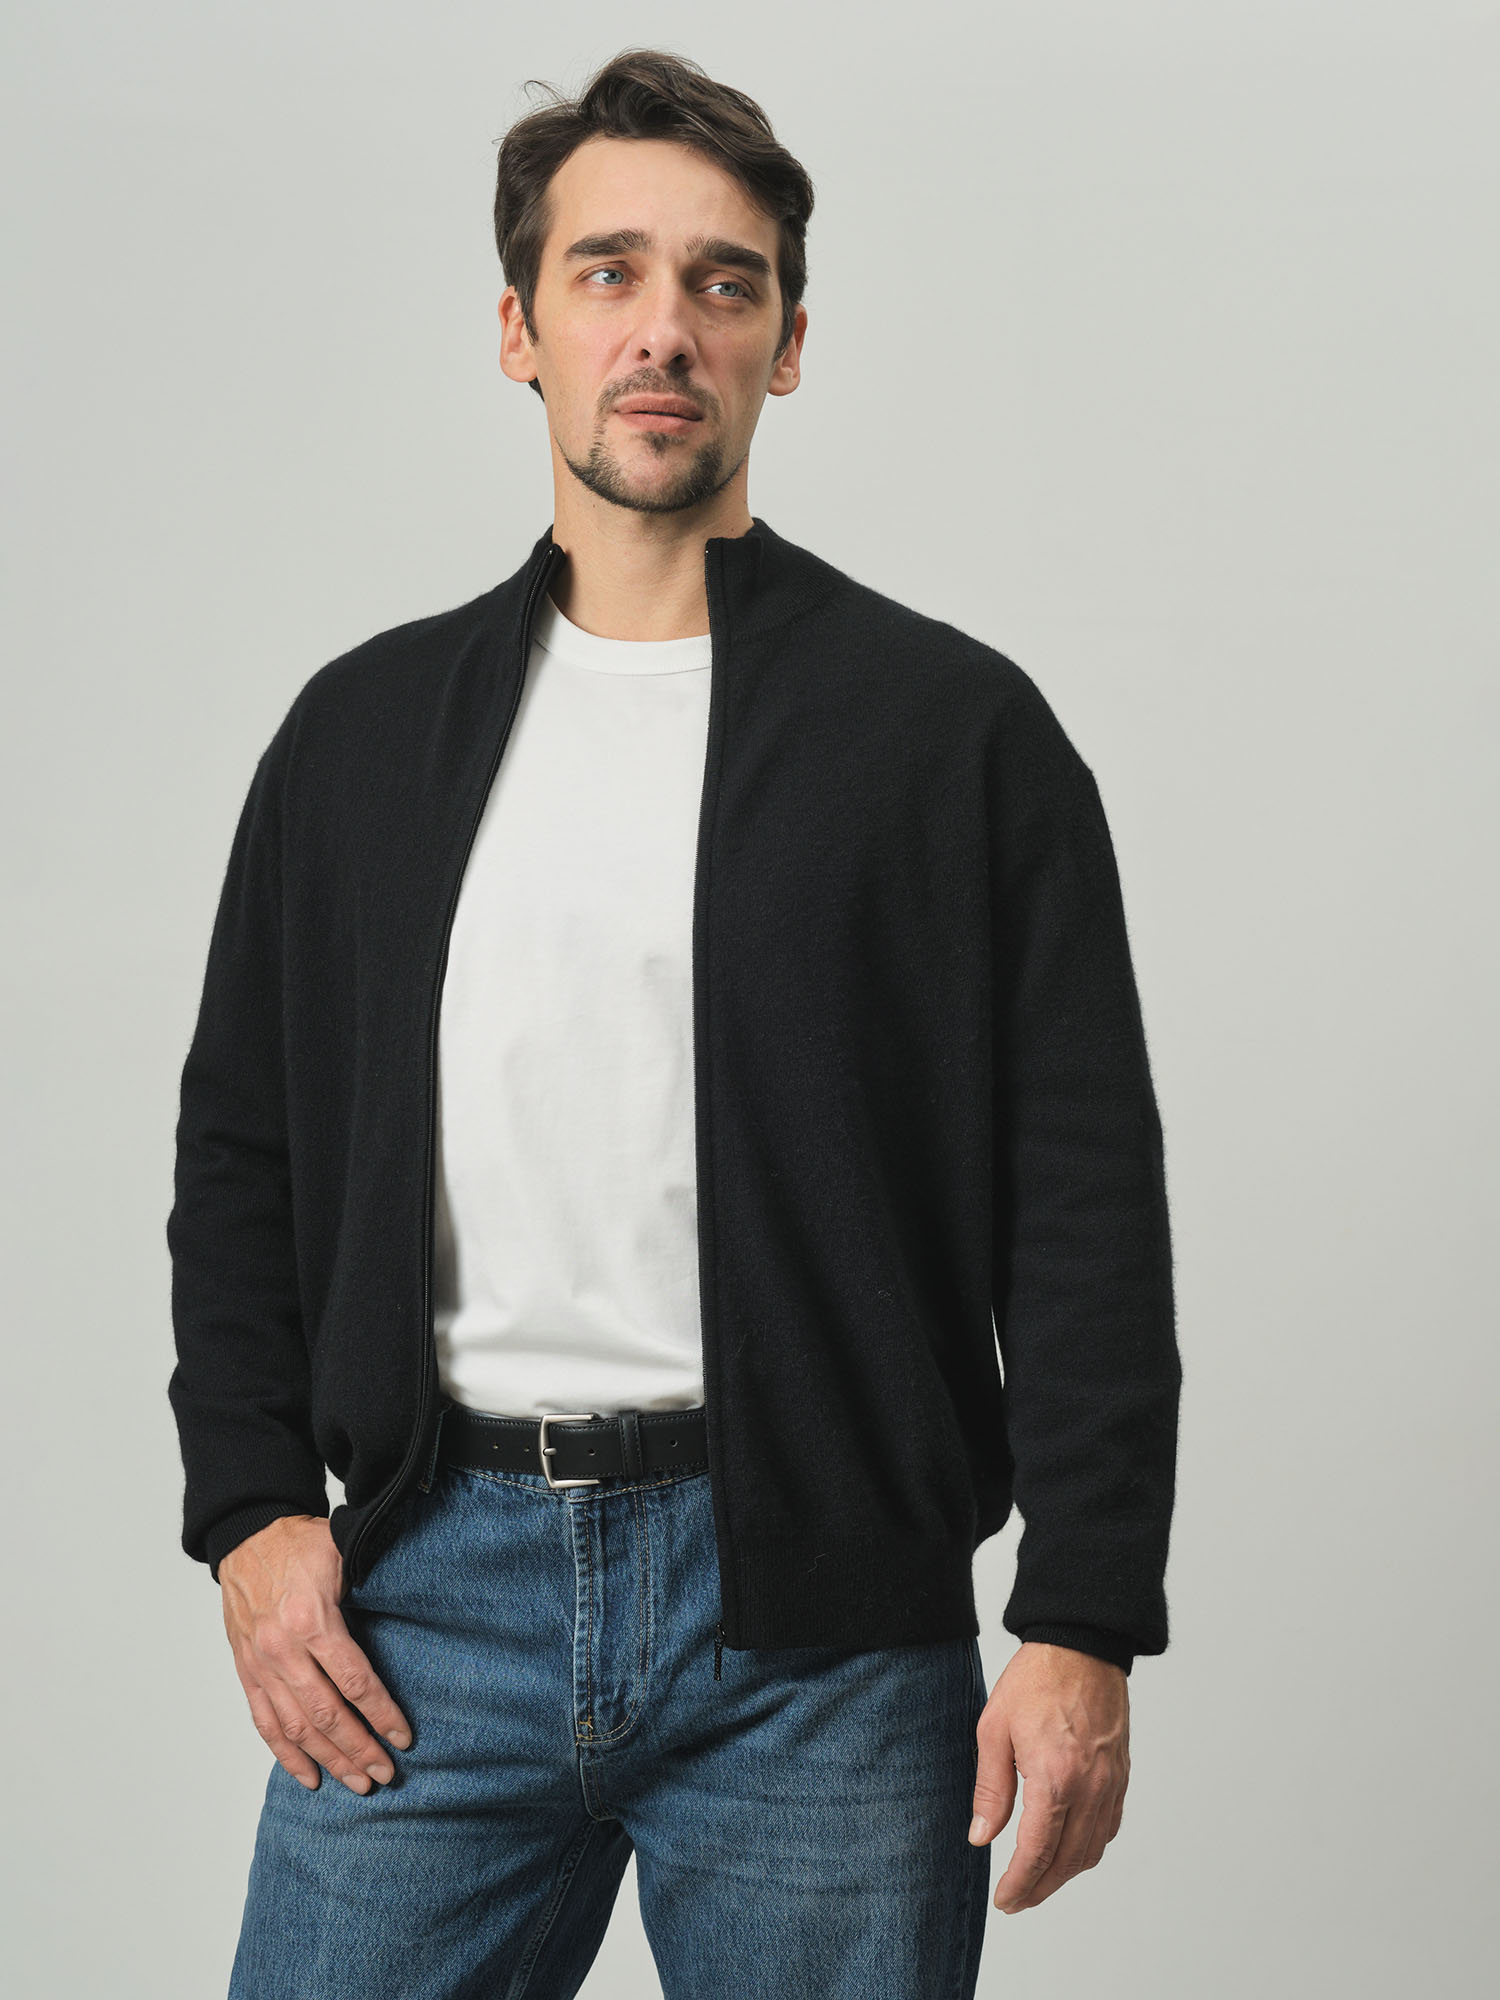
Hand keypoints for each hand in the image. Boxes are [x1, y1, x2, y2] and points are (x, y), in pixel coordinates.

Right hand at [218, 1513, 412, 1793]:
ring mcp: (261, 1665)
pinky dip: (286, 1755)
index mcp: (311, 1619)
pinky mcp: (246, 1672)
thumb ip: (370, 1585)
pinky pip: (265, 1723)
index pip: (354, 1681)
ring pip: (296, 1728)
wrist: (246, 1537)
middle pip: (326, 1715)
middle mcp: (282, 1650)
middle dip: (358, 1749)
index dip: (381, 1714)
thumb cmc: (300, 1544)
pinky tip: (310, 1776)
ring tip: (358, 1782)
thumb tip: (411, 1612)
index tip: (404, 1737)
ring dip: (328, 1760)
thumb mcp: (342, 1552)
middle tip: (386, 1774)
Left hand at [967, 1640, 1129, 1912]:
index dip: (1019, 1884)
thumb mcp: (994, 1729)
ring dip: (1065, 1874)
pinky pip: (1108, 1828)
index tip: (1004, 1900)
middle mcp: (1090, 1789)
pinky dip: (1087, 1849)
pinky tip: (1068, 1850)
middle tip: (1017, 1900)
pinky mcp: (1121, 1776)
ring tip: (1038, 1881)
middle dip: (1040, 1889)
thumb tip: (981, 1837)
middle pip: (1067, 1862)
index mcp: (1055, 1779)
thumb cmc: (1035, 1680)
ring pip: (1091, 1851)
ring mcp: (1111, 1785)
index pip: (1037, 1853)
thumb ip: (991, 1789)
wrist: (1081, 1645)